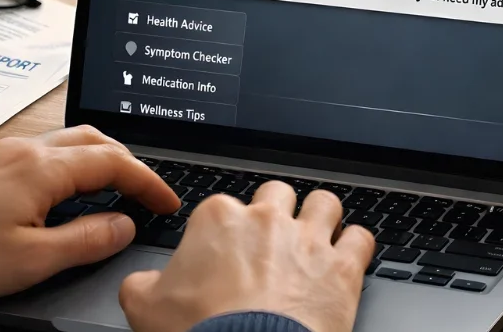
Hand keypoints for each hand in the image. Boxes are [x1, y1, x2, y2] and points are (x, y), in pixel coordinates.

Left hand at [0, 126, 179, 302]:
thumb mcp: (33, 260)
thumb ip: (87, 240)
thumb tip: (124, 225)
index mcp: (43, 168)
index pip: (115, 163)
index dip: (149, 182)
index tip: (167, 203)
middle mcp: (27, 149)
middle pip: (96, 139)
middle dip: (130, 162)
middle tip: (147, 192)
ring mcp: (7, 151)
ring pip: (70, 139)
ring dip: (101, 158)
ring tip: (116, 188)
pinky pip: (46, 148)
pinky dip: (73, 161)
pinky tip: (69, 188)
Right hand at [119, 181, 373, 331]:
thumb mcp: (145, 308)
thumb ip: (142, 284)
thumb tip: (141, 284)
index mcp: (218, 220)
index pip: (222, 206)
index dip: (225, 230)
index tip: (225, 251)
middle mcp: (267, 220)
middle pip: (277, 194)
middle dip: (276, 212)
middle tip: (272, 240)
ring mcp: (308, 240)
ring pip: (325, 203)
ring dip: (321, 218)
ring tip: (315, 238)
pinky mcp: (343, 267)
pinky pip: (361, 238)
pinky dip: (356, 246)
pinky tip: (348, 257)